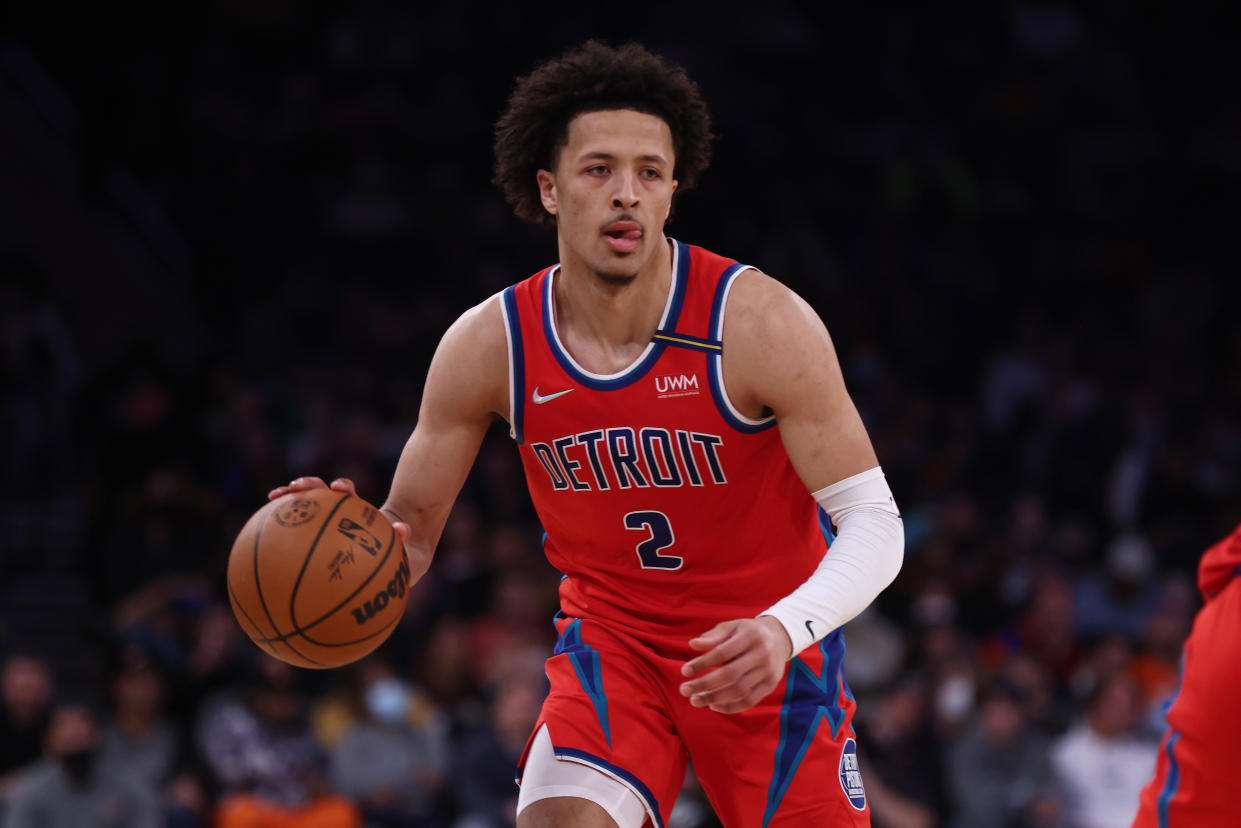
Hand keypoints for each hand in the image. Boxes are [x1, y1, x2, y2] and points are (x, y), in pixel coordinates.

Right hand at [267, 477, 409, 542]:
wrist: (397, 559)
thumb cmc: (403, 552)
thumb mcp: (408, 546)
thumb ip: (404, 539)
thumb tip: (403, 528)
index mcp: (362, 517)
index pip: (349, 495)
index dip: (343, 488)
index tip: (337, 486)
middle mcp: (344, 514)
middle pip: (324, 494)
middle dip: (311, 486)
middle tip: (296, 485)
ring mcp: (333, 523)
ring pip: (310, 508)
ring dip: (294, 500)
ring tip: (275, 495)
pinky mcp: (327, 538)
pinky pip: (303, 534)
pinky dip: (284, 528)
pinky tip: (261, 534)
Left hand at [680, 616, 792, 713]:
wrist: (779, 638)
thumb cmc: (747, 632)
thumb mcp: (732, 627)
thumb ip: (713, 636)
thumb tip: (692, 644)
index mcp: (750, 636)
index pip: (722, 653)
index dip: (702, 663)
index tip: (684, 671)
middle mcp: (762, 654)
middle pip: (730, 674)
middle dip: (704, 684)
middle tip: (684, 690)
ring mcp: (768, 671)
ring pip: (738, 690)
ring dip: (714, 698)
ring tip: (695, 700)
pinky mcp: (770, 685)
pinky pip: (749, 701)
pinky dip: (730, 707)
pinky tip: (713, 706)